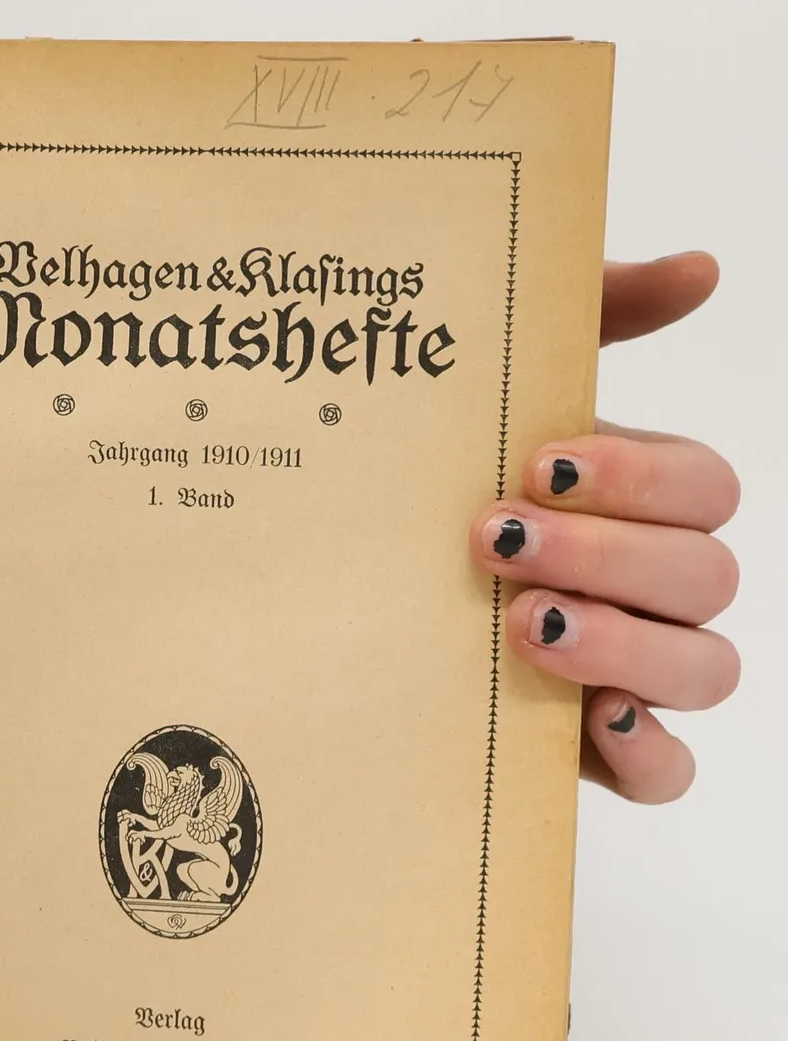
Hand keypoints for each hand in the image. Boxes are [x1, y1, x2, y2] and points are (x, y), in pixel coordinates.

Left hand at [470, 252, 738, 803]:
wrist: (333, 597)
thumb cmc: (431, 487)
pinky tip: (589, 718)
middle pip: (706, 575)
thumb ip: (591, 319)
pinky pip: (669, 772)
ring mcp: (635, 672)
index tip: (537, 463)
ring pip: (706, 667)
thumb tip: (701, 268)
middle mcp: (653, 587)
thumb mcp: (491, 394)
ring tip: (522, 624)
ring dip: (626, 643)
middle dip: (607, 554)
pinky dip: (646, 752)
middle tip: (495, 540)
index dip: (637, 478)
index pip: (705, 488)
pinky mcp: (596, 752)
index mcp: (640, 503)